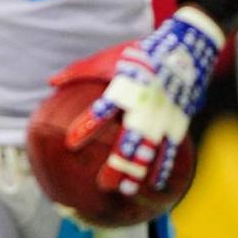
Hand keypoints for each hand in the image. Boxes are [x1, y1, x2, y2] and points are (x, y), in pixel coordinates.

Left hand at [63, 9, 223, 196]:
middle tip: (103, 185)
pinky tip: (154, 184)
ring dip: (139, 170)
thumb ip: (79, 71)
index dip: (88, 126)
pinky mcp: (179, 119)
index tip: (70, 144)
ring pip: (152, 148)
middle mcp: (145, 102)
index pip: (103, 109)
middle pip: (131, 138)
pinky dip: (163, 165)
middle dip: (118, 163)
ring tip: (125, 190)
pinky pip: (171, 147)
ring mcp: (165, 113)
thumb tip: (50, 83)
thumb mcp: (108, 57)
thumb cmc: (139, 53)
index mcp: (126, 85)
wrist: (187, 47)